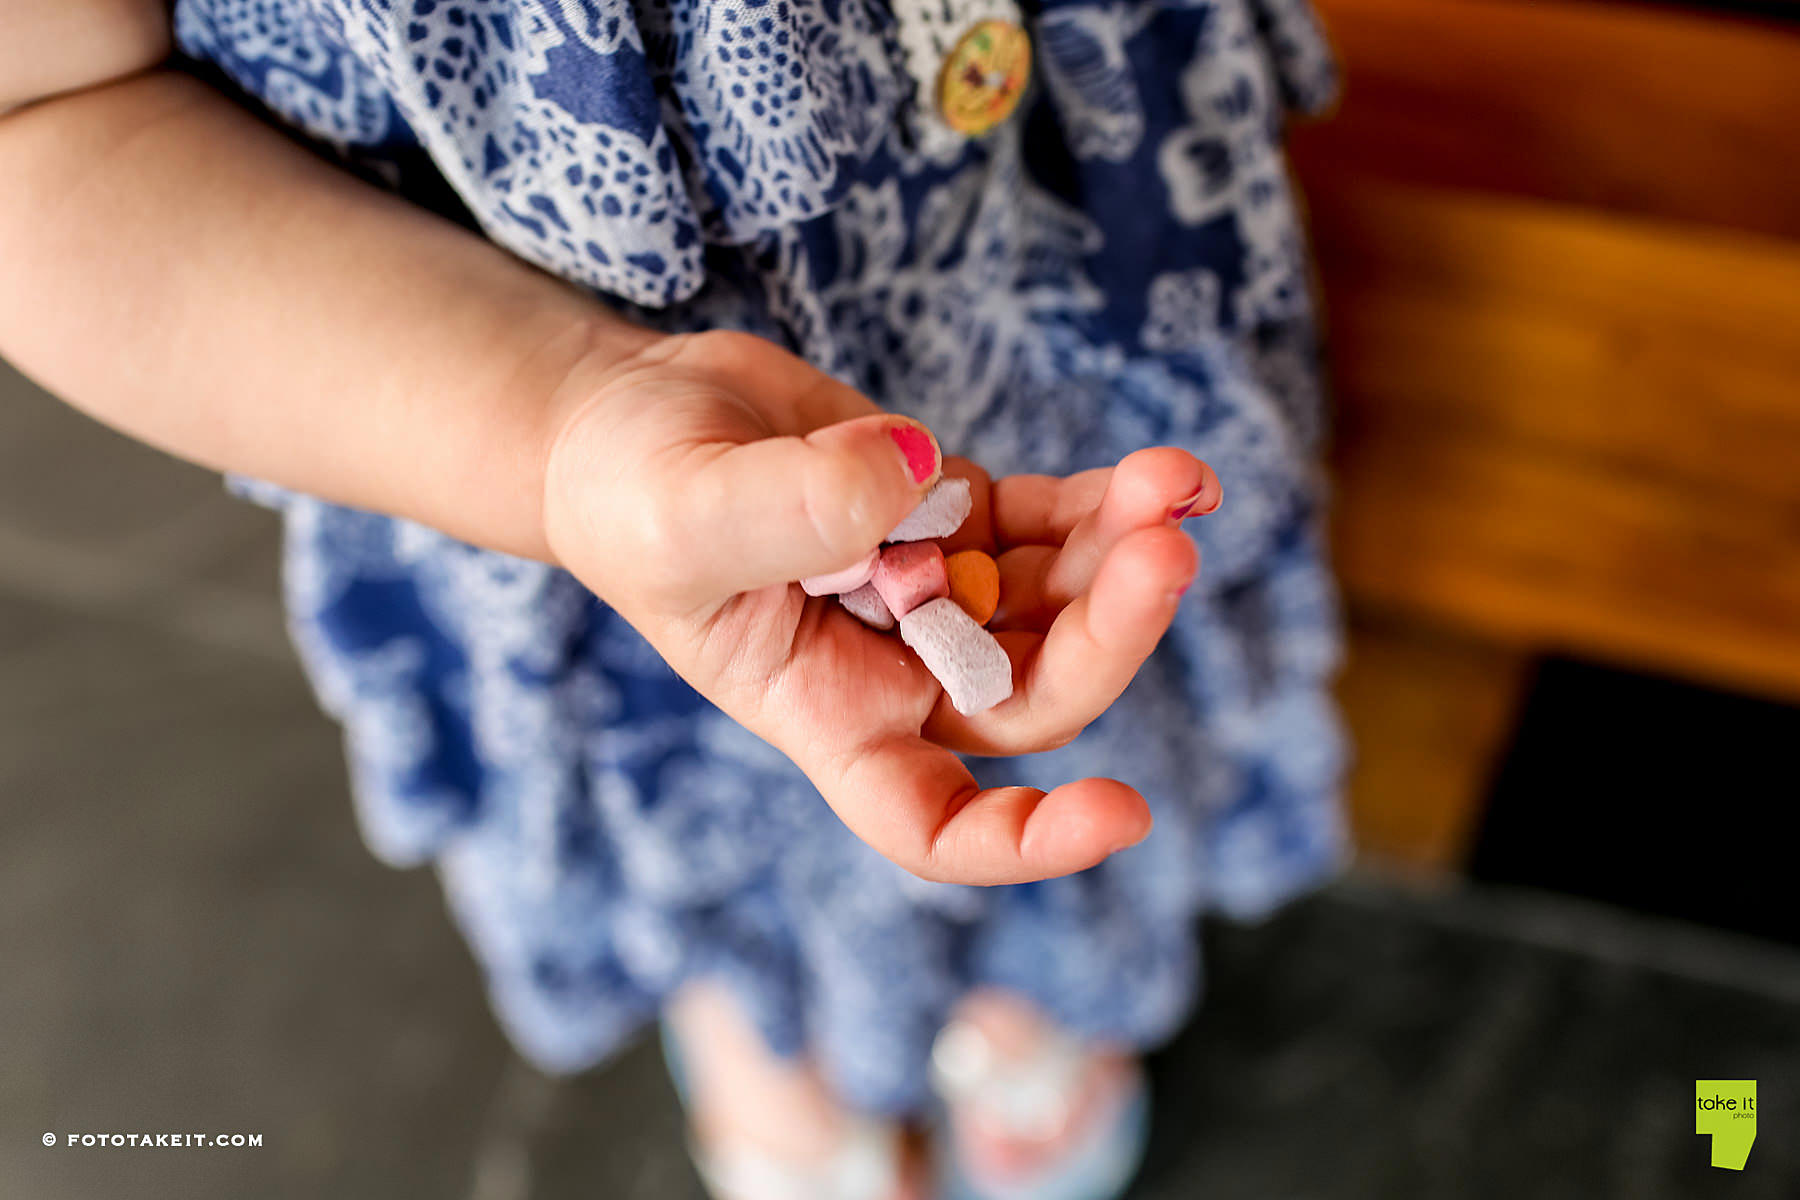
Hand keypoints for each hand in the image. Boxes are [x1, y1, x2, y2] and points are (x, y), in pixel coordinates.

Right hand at [542, 331, 1212, 884]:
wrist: (633, 421)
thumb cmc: (628, 498)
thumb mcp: (681, 513)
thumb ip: (787, 510)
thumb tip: (916, 479)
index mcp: (828, 713)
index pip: (931, 821)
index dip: (1025, 839)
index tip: (1124, 812)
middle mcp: (898, 670)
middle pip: (1034, 693)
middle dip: (1109, 634)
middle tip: (1161, 548)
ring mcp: (939, 591)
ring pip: (1064, 606)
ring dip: (1127, 552)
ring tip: (1169, 479)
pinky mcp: (958, 514)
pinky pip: (1057, 526)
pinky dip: (1110, 504)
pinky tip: (1164, 472)